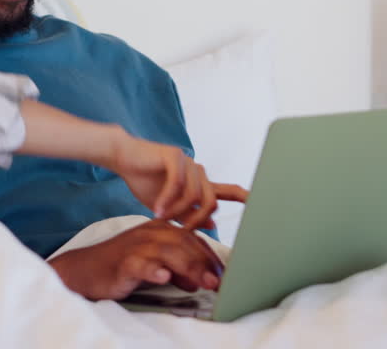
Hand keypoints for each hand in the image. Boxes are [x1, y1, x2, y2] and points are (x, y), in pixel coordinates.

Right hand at [48, 220, 225, 300]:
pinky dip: (153, 270)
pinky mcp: (122, 262)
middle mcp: (149, 233)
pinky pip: (140, 264)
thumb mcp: (155, 262)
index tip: (223, 276)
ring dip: (189, 267)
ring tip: (203, 283)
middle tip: (218, 283)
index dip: (210, 257)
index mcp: (158, 229)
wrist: (85, 269)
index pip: (192, 238)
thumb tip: (202, 279)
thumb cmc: (121, 265)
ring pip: (167, 251)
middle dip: (205, 263)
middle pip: (184, 242)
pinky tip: (163, 277)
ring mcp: (135, 247)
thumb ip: (179, 266)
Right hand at [111, 131, 248, 230]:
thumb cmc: (144, 179)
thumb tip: (211, 225)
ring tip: (161, 217)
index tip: (262, 208)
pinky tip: (157, 209)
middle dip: (198, 219)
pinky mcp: (175, 157)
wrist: (123, 158)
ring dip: (177, 211)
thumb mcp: (167, 205)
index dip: (247, 199)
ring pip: (194, 195)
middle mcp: (198, 172)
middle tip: (181, 230)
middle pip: (212, 201)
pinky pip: (178, 185)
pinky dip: (167, 200)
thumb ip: (188, 215)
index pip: (229, 191)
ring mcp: (188, 162)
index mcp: (199, 183)